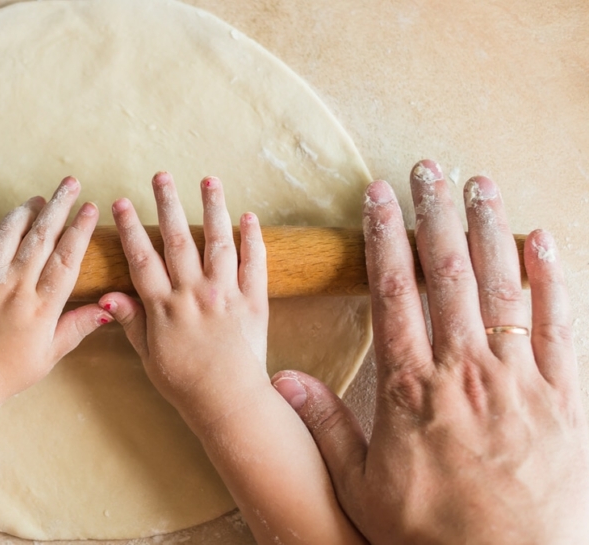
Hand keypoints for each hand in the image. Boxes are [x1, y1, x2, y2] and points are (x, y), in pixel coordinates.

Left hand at [0, 176, 108, 410]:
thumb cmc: (7, 373)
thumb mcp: (49, 355)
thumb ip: (77, 327)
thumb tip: (107, 307)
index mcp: (40, 307)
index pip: (66, 258)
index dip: (80, 230)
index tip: (90, 208)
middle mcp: (13, 288)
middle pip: (40, 236)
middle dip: (58, 205)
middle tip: (70, 183)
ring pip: (7, 233)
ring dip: (24, 211)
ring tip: (38, 199)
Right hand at [101, 173, 362, 543]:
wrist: (230, 403)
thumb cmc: (185, 385)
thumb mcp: (149, 357)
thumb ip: (131, 323)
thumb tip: (106, 296)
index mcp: (165, 308)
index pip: (143, 259)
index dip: (130, 229)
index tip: (121, 202)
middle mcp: (195, 295)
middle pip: (178, 240)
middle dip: (168, 204)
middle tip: (161, 175)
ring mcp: (227, 296)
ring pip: (218, 243)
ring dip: (213, 209)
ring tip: (209, 180)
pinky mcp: (254, 302)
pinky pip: (255, 265)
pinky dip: (253, 239)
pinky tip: (249, 217)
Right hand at [272, 160, 588, 542]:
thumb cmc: (429, 529)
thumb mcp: (361, 484)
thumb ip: (324, 425)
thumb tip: (283, 378)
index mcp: (410, 386)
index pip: (395, 292)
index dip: (385, 237)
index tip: (377, 196)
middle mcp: (464, 370)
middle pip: (447, 274)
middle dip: (434, 214)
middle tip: (426, 169)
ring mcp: (518, 380)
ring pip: (502, 287)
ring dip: (489, 229)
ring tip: (479, 183)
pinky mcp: (563, 397)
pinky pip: (561, 325)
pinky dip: (553, 278)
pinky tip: (543, 239)